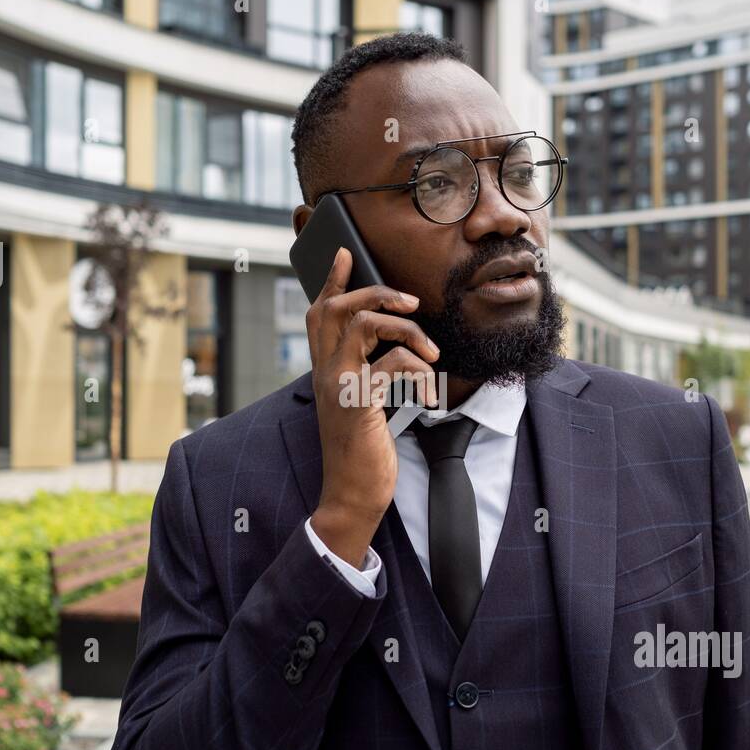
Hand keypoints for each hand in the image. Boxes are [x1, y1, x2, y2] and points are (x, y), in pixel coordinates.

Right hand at [306, 248, 439, 565]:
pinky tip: (429, 393)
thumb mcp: (362, 406)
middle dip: (376, 291)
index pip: (319, 314)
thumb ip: (366, 375)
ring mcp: (338, 386)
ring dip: (405, 327)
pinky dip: (418, 370)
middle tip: (410, 301)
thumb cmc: (362, 452)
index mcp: (324, 371)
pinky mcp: (358, 402)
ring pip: (362, 323)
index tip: (347, 254)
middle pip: (337, 306)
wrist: (352, 495)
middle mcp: (324, 373)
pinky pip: (391, 363)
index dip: (332, 280)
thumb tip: (393, 347)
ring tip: (430, 349)